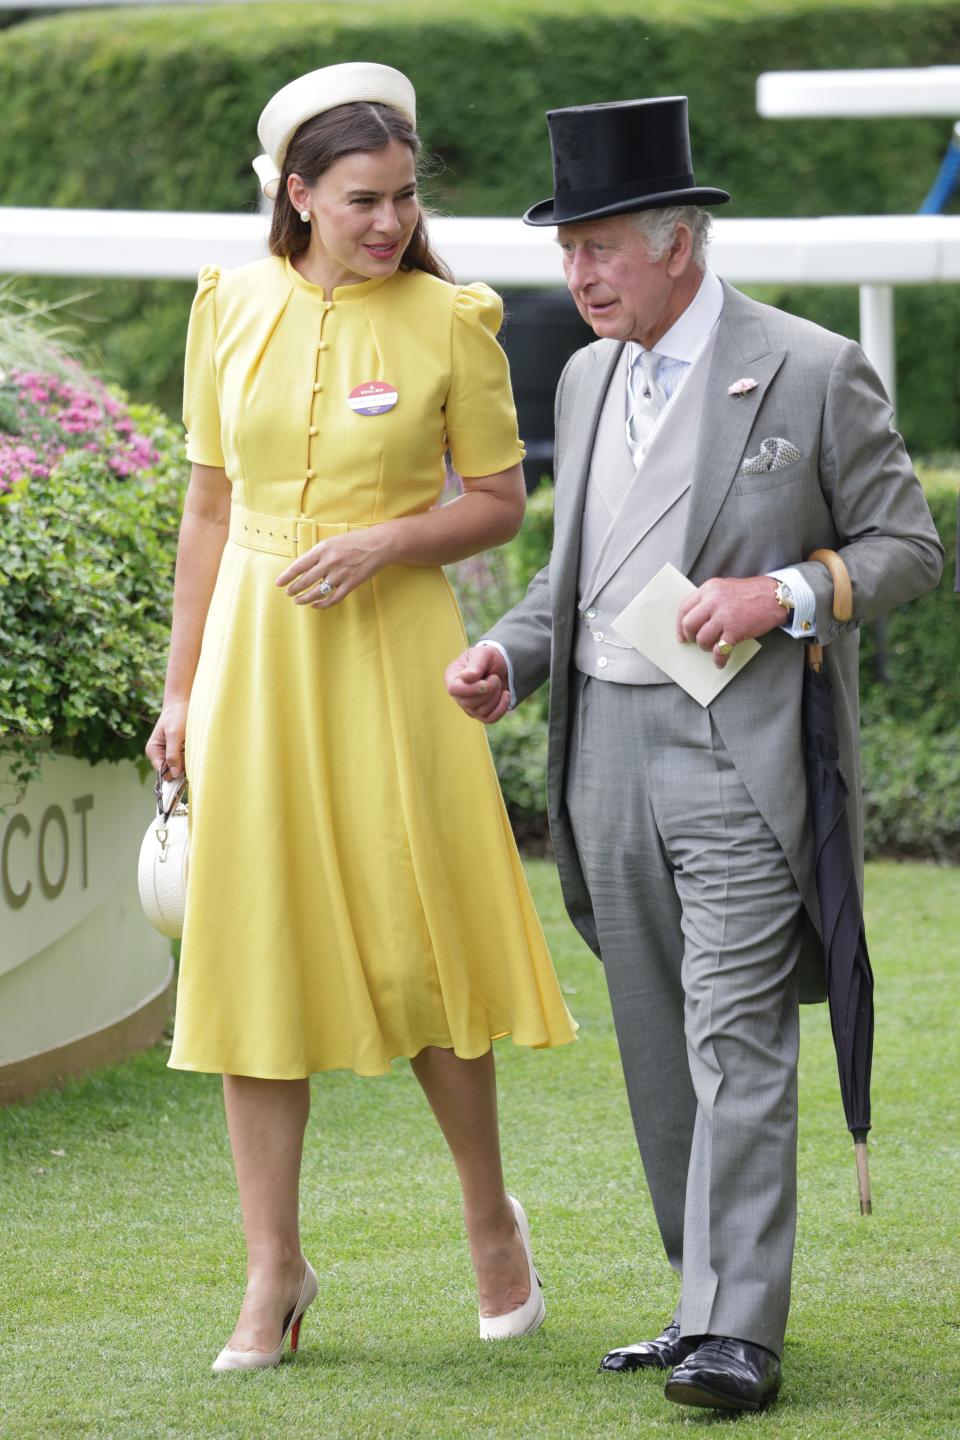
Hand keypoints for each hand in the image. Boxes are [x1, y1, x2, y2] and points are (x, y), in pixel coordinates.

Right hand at [145, 699, 188, 778]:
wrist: (182, 702)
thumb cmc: (176, 715)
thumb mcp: (174, 734)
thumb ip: (172, 754)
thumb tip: (173, 774)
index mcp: (153, 750)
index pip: (161, 771)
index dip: (172, 774)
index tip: (184, 772)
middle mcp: (160, 753)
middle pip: (171, 770)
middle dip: (181, 766)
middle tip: (190, 754)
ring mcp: (169, 752)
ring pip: (179, 766)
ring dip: (187, 760)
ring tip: (191, 746)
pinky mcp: (178, 749)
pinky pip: (185, 759)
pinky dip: (190, 755)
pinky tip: (193, 746)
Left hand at [276, 525, 395, 607]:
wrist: (379, 545)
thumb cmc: (355, 541)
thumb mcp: (333, 541)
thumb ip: (319, 553)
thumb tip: (304, 567)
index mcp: (323, 549)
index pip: (299, 566)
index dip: (287, 576)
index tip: (279, 583)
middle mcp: (329, 562)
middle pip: (305, 581)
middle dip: (294, 589)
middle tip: (288, 594)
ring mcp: (340, 574)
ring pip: (317, 592)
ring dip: (305, 598)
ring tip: (298, 601)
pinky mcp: (351, 584)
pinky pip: (333, 599)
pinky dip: (322, 604)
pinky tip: (316, 605)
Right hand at [445, 645, 510, 723]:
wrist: (502, 666)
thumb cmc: (489, 658)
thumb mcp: (483, 654)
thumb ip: (475, 664)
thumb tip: (467, 677)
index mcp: (453, 677)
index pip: (454, 689)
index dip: (471, 689)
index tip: (486, 682)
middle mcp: (458, 694)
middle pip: (468, 703)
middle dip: (488, 691)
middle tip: (495, 677)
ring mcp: (469, 707)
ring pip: (481, 711)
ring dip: (495, 696)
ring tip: (498, 682)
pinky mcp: (481, 714)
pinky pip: (490, 719)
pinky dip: (501, 707)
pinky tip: (506, 694)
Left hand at [676, 576, 784, 667]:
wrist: (775, 597)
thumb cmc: (750, 593)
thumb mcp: (724, 587)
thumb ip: (709, 600)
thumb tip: (695, 620)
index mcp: (709, 589)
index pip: (684, 608)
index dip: (680, 625)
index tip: (682, 634)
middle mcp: (713, 601)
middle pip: (689, 624)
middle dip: (690, 636)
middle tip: (695, 641)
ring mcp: (724, 616)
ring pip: (702, 639)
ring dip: (705, 647)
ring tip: (712, 647)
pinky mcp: (735, 630)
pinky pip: (720, 650)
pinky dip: (719, 659)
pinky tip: (720, 661)